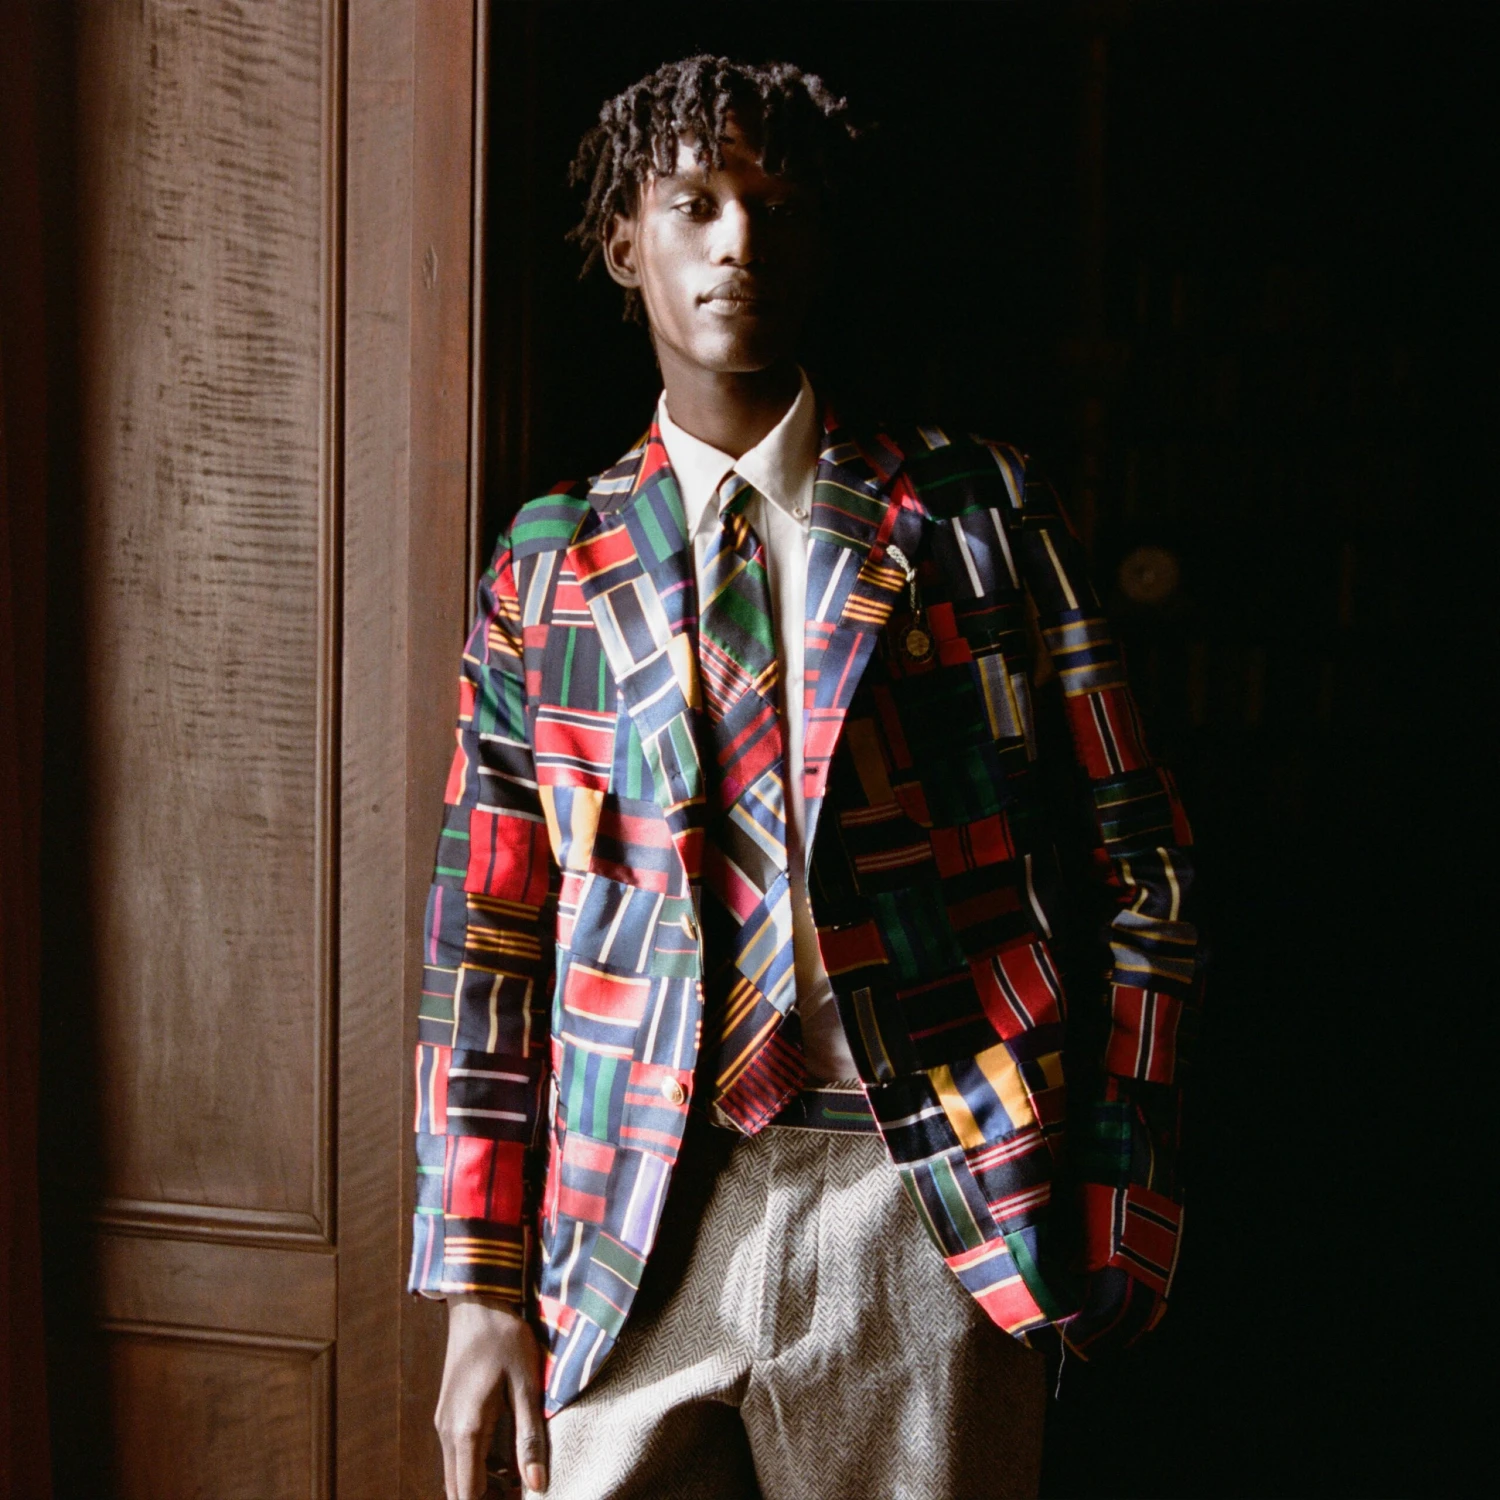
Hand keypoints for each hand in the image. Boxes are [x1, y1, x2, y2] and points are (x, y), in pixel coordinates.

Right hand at [435, 1296, 547, 1498]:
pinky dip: (476, 1465)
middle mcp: (448, 1432)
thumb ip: (529, 1437)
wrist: (477, 1301)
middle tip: (520, 1490)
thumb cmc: (505, 1338)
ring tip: (517, 1477)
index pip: (468, 1494)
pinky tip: (505, 1456)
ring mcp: (444, 1421)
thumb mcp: (526, 1386)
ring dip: (481, 1484)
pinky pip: (457, 1453)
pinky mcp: (448, 1411)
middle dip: (485, 1498)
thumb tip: (537, 1485)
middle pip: (457, 1490)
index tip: (518, 1499)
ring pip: (455, 1473)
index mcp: (467, 1430)